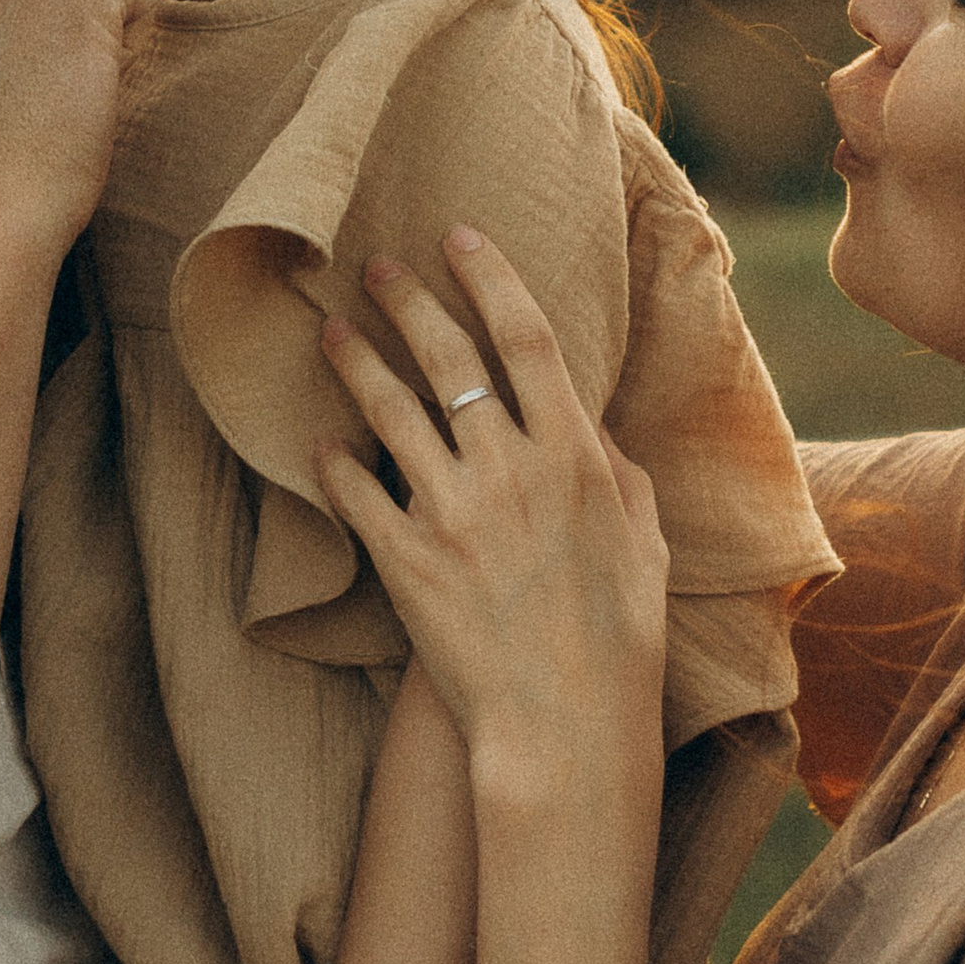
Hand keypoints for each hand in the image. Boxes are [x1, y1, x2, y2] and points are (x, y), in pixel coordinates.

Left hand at [317, 233, 668, 752]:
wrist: (565, 727)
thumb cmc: (618, 643)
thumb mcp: (644, 546)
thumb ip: (619, 475)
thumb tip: (590, 427)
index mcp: (575, 458)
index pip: (526, 338)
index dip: (491, 277)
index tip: (460, 236)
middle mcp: (510, 471)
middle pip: (447, 359)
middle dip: (408, 300)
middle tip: (375, 266)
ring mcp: (452, 514)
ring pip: (388, 413)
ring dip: (355, 363)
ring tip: (329, 333)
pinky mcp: (406, 563)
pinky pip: (354, 494)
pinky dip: (333, 464)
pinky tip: (320, 444)